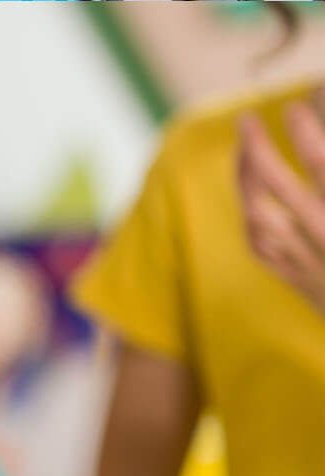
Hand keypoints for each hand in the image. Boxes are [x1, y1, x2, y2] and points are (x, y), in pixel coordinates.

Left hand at [237, 98, 324, 312]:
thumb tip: (322, 159)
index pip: (323, 165)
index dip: (307, 132)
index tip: (297, 104)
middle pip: (277, 188)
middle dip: (256, 149)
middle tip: (246, 120)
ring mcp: (311, 264)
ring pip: (259, 218)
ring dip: (244, 182)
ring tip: (244, 151)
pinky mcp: (303, 284)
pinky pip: (263, 249)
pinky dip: (250, 219)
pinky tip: (249, 199)